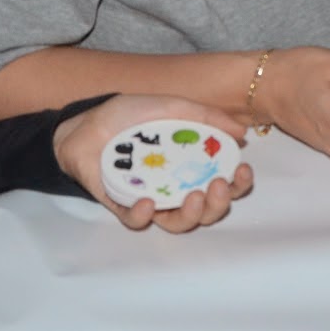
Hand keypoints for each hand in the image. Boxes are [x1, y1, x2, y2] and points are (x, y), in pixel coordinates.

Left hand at [53, 94, 252, 232]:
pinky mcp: (122, 206)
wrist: (85, 121)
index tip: (244, 170)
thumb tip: (242, 132)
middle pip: (206, 211)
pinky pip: (136, 221)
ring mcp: (150, 199)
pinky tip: (148, 201)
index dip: (238, 184)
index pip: (222, 184)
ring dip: (191, 215)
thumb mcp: (171, 107)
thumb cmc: (129, 117)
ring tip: (194, 197)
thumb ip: (206, 116)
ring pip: (177, 223)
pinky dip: (143, 215)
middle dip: (219, 204)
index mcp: (190, 167)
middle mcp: (174, 188)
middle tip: (218, 186)